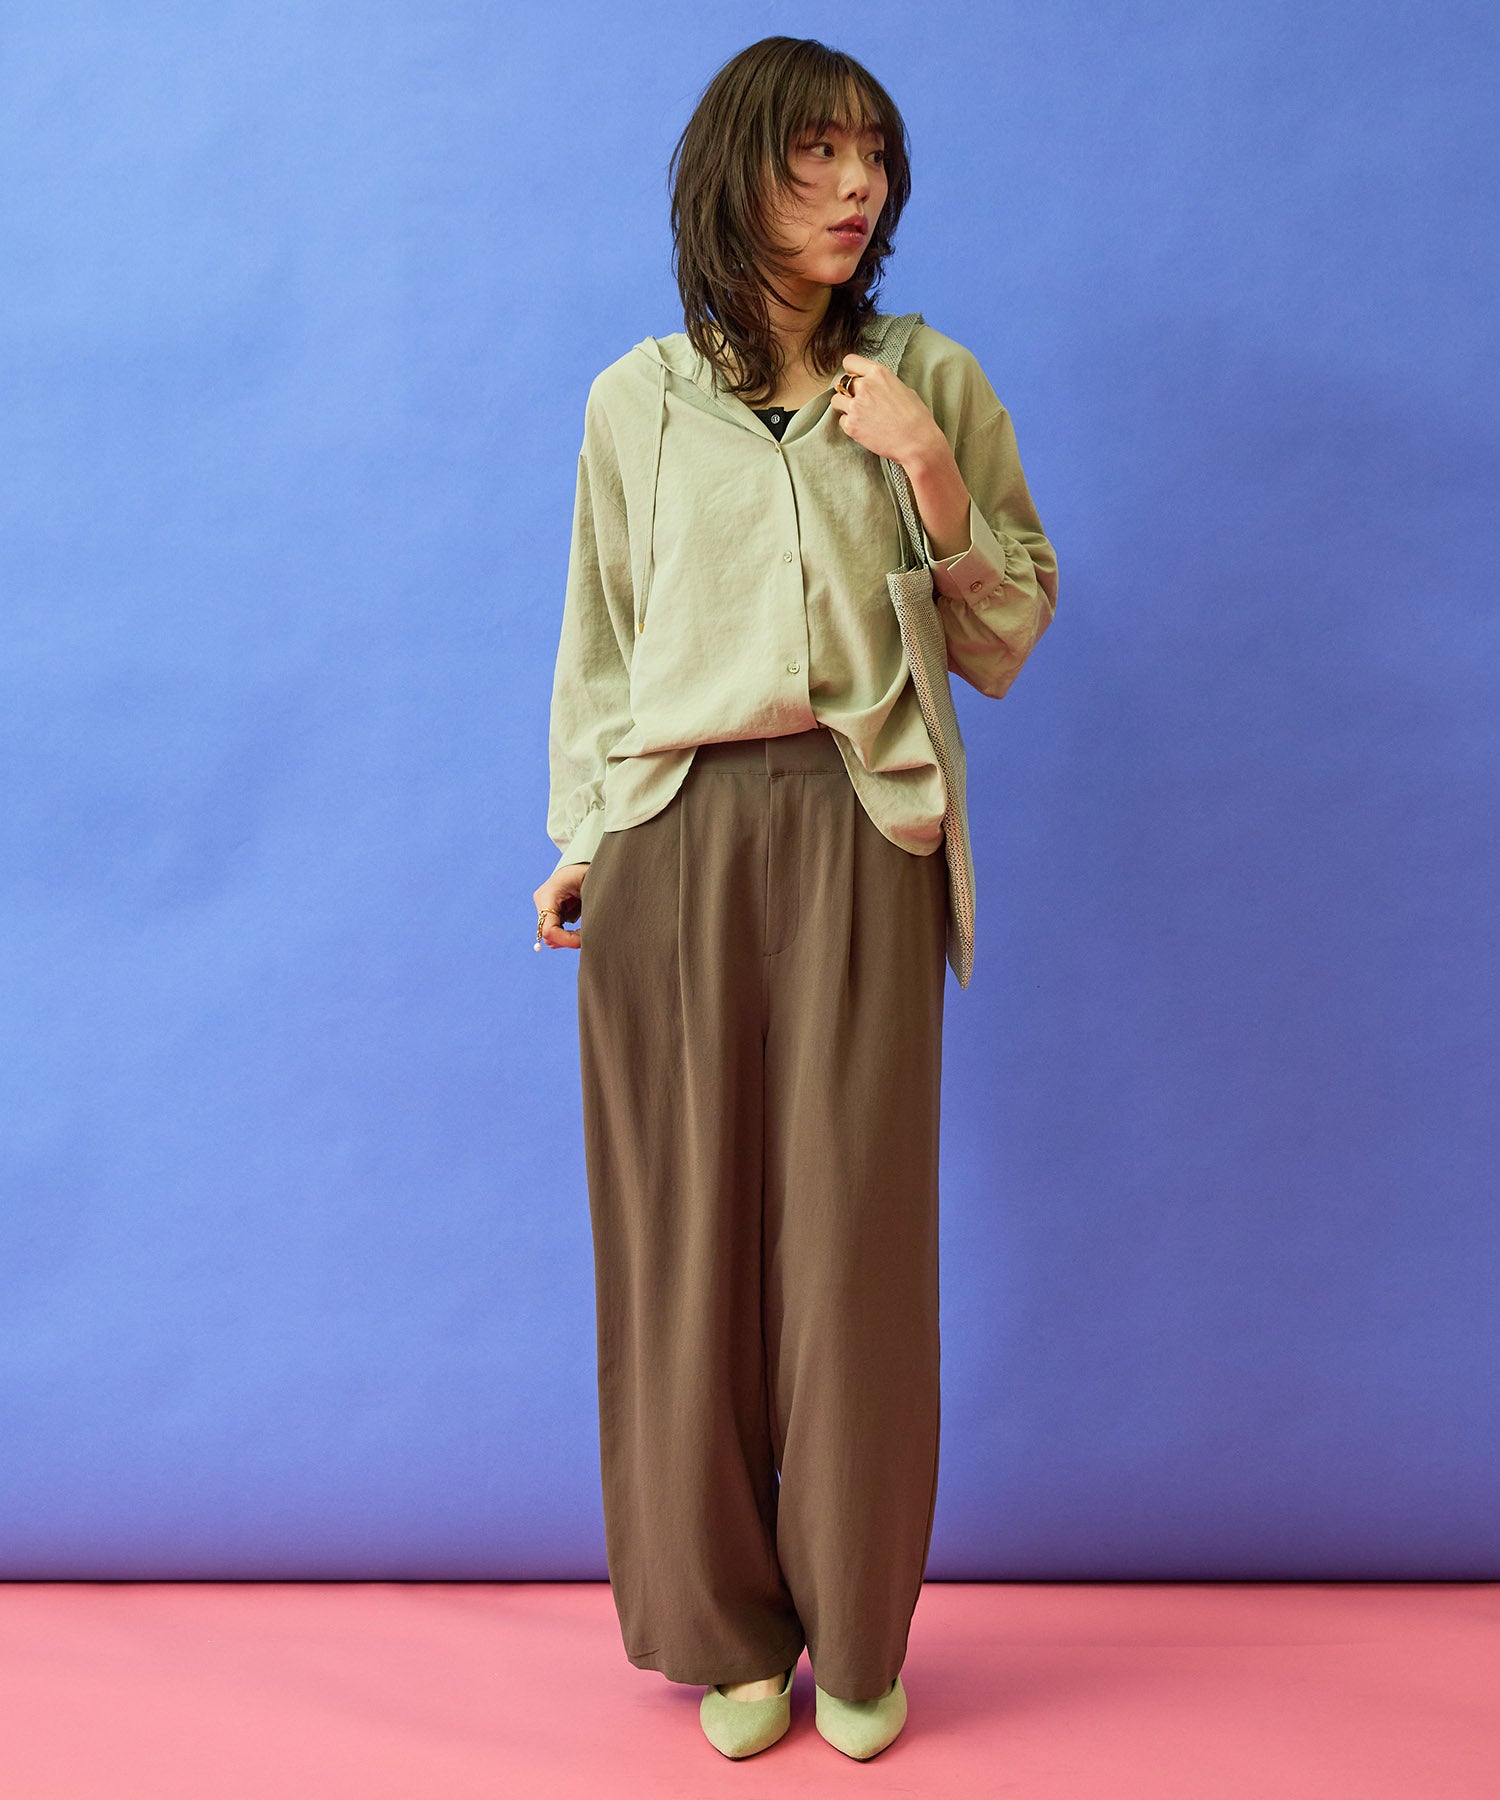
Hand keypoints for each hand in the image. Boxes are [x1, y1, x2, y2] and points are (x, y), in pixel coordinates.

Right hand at [534, 862, 589, 949]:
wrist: (584, 862)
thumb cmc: (588, 872)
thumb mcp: (591, 889)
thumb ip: (588, 912)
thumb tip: (587, 937)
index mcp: (548, 895)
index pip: (550, 930)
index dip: (566, 941)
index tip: (583, 942)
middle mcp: (541, 901)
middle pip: (550, 935)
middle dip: (569, 940)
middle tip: (588, 935)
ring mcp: (543, 905)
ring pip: (552, 935)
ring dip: (569, 937)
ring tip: (586, 928)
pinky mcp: (548, 909)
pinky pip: (555, 930)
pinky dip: (568, 933)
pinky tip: (581, 927)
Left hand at [827, 352, 945, 466]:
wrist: (917, 442)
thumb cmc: (916, 417)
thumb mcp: (903, 389)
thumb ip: (884, 385)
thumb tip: (878, 387)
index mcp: (879, 373)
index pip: (850, 361)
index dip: (851, 371)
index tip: (854, 378)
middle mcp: (864, 386)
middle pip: (840, 381)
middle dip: (846, 390)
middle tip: (857, 400)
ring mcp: (855, 406)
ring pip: (836, 400)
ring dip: (844, 406)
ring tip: (859, 414)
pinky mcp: (851, 426)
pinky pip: (841, 421)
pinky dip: (849, 424)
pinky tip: (863, 428)